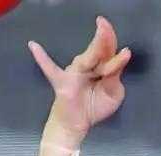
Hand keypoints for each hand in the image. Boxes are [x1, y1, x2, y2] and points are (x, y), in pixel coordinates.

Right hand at [28, 15, 130, 141]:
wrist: (77, 123)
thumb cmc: (95, 106)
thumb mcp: (113, 95)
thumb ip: (115, 80)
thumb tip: (115, 67)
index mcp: (101, 67)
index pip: (109, 54)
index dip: (117, 49)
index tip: (126, 50)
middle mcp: (88, 65)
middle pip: (99, 51)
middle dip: (105, 38)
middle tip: (107, 25)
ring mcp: (74, 72)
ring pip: (86, 59)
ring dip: (95, 47)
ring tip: (101, 29)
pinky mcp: (62, 82)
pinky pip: (50, 69)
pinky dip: (41, 58)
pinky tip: (33, 46)